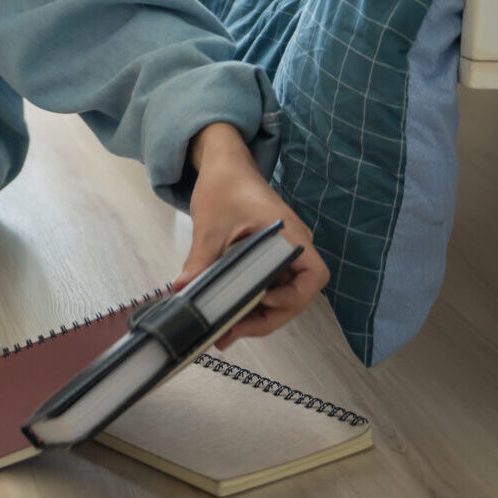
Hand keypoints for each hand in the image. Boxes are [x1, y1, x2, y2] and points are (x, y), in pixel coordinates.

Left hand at [172, 123, 328, 349]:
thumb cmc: (225, 186)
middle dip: (268, 318)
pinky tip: (229, 314)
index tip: (265, 301)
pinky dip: (253, 302)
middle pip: (297, 294)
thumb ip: (201, 259)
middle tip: (232, 332)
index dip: (294, 296)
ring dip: (259, 315)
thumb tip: (183, 289)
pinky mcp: (270, 257)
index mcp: (290, 235)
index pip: (313, 276)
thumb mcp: (210, 225)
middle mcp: (295, 247)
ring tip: (226, 331)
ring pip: (282, 294)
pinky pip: (270, 285)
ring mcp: (284, 253)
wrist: (224, 165)